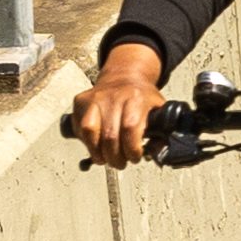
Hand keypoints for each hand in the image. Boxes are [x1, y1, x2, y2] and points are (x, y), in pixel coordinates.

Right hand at [70, 47, 164, 169]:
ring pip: (90, 132)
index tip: (135, 157)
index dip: (132, 148)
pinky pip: (80, 128)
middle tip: (120, 163)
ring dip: (97, 153)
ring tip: (105, 159)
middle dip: (115, 157)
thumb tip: (159, 154)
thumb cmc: (141, 99)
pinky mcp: (81, 101)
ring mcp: (95, 98)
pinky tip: (95, 146)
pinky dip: (86, 142)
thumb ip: (161, 132)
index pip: (131, 127)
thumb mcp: (158, 110)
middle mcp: (114, 96)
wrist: (123, 77)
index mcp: (136, 97)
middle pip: (110, 135)